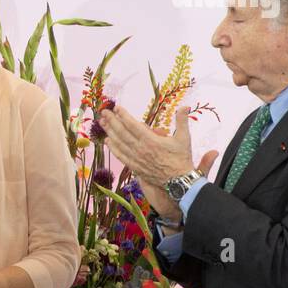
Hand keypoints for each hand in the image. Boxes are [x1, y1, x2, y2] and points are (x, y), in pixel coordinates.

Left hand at [98, 105, 216, 189]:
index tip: (116, 107)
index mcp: (151, 140)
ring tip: (102, 122)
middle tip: (103, 112)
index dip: (123, 115)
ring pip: (119, 143)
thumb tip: (185, 106)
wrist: (179, 181)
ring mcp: (136, 159)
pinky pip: (121, 156)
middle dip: (112, 121)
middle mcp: (141, 149)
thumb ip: (182, 120)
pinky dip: (113, 148)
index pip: (133, 125)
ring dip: (109, 132)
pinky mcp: (135, 167)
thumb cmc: (181, 159)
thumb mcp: (184, 138)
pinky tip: (107, 141)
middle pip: (122, 132)